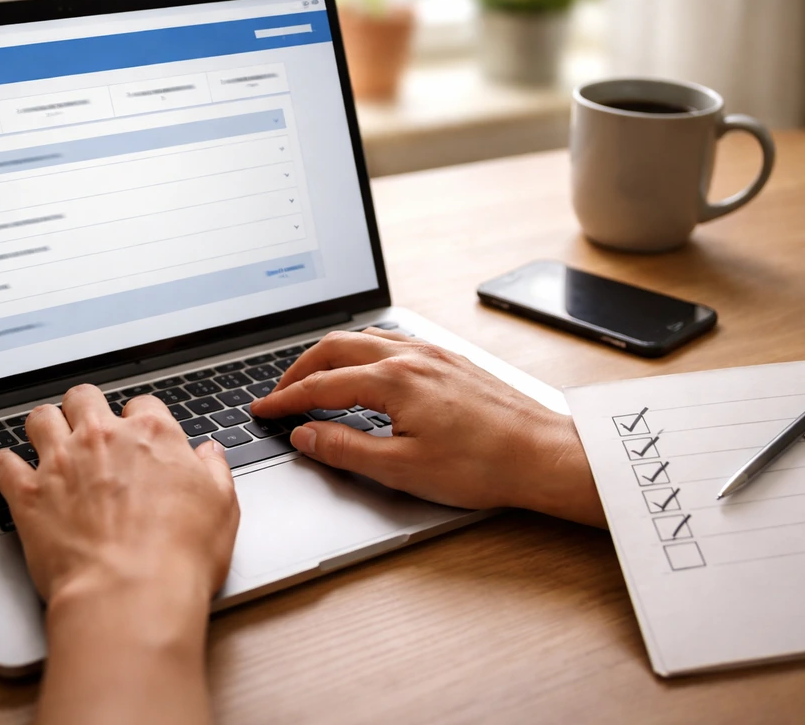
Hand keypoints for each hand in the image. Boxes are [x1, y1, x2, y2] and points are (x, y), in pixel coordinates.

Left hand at [0, 385, 239, 724]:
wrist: (131, 593)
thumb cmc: (180, 554)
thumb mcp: (221, 507)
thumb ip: (213, 471)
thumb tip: (209, 454)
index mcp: (153, 434)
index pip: (143, 405)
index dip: (141, 421)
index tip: (141, 438)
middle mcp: (103, 437)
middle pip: (85, 397)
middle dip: (87, 409)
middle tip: (91, 431)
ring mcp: (61, 462)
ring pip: (41, 418)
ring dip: (45, 427)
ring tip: (50, 442)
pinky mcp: (28, 494)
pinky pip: (2, 463)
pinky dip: (5, 466)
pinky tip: (12, 474)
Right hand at [251, 329, 603, 526]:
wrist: (544, 455)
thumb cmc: (482, 465)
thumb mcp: (402, 469)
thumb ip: (346, 449)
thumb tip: (306, 436)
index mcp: (393, 380)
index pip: (321, 386)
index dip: (286, 400)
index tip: (263, 410)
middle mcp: (410, 356)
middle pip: (335, 349)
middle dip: (299, 369)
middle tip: (280, 393)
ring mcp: (433, 353)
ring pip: (364, 338)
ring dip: (330, 355)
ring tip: (314, 378)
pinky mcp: (450, 360)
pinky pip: (392, 341)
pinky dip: (362, 351)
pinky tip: (366, 369)